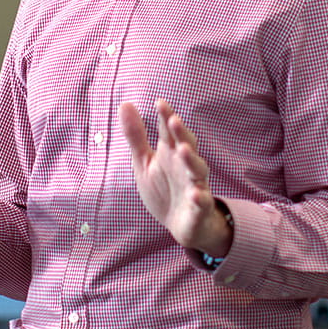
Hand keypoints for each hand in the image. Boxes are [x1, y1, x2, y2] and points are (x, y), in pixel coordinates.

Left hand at [119, 100, 231, 256]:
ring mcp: (194, 184)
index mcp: (170, 152)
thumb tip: (125, 103)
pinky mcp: (199, 206)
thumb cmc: (164, 189)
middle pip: (186, 144)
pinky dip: (199, 197)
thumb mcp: (144, 162)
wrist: (181, 225)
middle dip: (181, 133)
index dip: (165, 117)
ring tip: (183, 149)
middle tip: (173, 120)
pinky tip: (194, 193)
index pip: (168, 131)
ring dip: (192, 159)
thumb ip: (136, 135)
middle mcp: (185, 165)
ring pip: (197, 169)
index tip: (159, 103)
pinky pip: (202, 200)